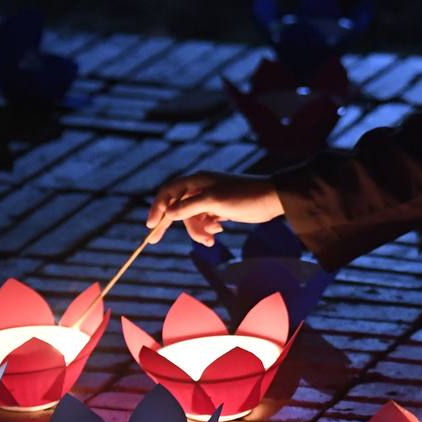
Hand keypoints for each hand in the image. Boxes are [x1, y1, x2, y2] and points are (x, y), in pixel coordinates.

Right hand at [145, 172, 284, 246]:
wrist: (270, 200)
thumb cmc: (243, 196)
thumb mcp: (214, 201)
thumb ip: (189, 207)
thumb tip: (168, 214)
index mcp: (196, 181)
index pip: (168, 193)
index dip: (157, 208)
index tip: (150, 225)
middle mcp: (200, 188)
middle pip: (177, 208)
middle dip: (171, 225)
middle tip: (154, 241)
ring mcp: (209, 199)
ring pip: (191, 219)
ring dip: (197, 231)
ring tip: (211, 239)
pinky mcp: (219, 209)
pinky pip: (204, 222)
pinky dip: (207, 230)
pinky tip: (218, 231)